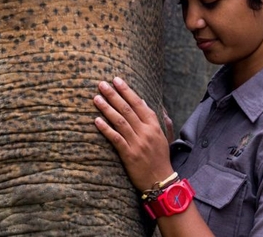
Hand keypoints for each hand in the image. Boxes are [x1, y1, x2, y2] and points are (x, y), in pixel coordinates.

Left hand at [94, 77, 173, 191]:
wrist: (161, 182)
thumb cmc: (161, 157)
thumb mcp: (165, 136)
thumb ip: (161, 118)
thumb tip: (151, 102)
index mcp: (154, 125)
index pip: (138, 103)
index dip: (127, 91)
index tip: (117, 80)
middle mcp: (146, 132)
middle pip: (127, 109)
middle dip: (113, 94)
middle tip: (102, 84)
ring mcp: (137, 143)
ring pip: (119, 121)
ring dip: (107, 108)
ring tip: (96, 98)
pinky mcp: (129, 155)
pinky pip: (115, 139)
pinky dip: (106, 129)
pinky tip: (97, 120)